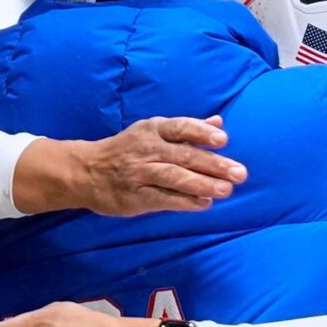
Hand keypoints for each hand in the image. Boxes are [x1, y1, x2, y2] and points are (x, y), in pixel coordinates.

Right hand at [14, 116, 247, 215]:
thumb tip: (219, 122)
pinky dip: (185, 202)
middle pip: (184, 155)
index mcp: (153, 129)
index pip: (180, 127)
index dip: (202, 133)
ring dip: (203, 184)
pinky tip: (204, 204)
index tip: (224, 140)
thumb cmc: (129, 149)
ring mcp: (140, 173)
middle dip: (214, 164)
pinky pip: (164, 199)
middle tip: (240, 173)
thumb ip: (188, 129)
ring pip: (175, 178)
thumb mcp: (154, 132)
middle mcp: (147, 149)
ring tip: (226, 190)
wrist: (86, 171)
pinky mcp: (135, 197)